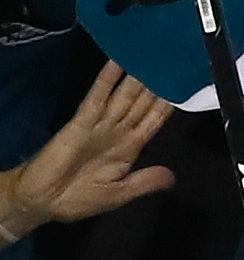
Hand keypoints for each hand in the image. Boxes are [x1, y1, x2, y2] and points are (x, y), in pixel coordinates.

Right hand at [0, 63, 173, 240]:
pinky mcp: (79, 125)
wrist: (41, 204)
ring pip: (123, 96)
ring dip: (137, 77)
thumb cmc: (77, 199)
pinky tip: (116, 65)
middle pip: (142, 103)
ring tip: (152, 56)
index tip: (186, 84)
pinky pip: (95, 100)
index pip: (154, 119)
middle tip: (172, 60)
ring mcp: (99, 126)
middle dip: (157, 84)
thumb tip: (171, 177)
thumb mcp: (118, 194)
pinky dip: (105, 82)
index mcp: (129, 147)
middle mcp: (117, 131)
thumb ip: (143, 182)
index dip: (168, 103)